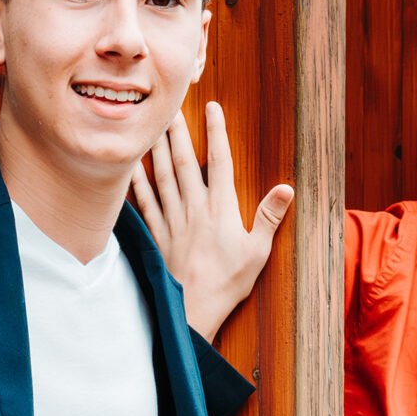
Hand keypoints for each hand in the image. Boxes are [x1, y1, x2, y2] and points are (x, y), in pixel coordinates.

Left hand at [127, 99, 293, 344]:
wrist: (193, 312)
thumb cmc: (228, 283)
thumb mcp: (258, 252)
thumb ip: (270, 218)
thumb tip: (286, 190)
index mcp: (221, 209)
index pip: (219, 162)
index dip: (216, 132)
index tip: (212, 107)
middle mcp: (194, 210)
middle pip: (183, 162)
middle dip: (177, 130)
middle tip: (169, 104)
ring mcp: (173, 222)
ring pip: (161, 177)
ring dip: (155, 149)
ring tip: (149, 124)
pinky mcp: (158, 236)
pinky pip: (144, 205)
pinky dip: (136, 184)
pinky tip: (130, 166)